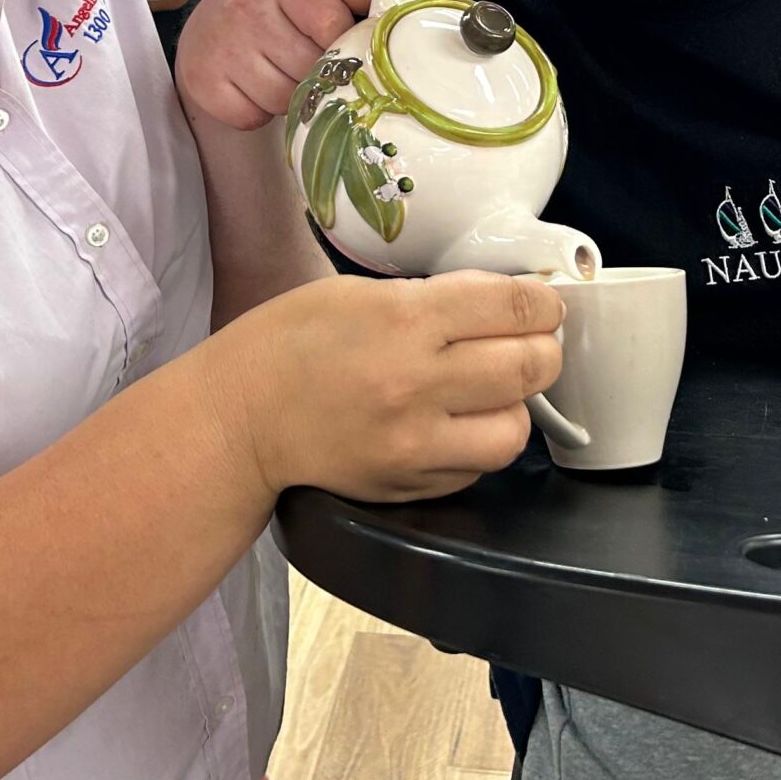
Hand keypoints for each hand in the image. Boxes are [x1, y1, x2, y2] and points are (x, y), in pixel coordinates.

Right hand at [176, 0, 358, 129]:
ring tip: (281, 73)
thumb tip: (388, 11)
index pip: (333, 25)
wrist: (208, 25)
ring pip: (282, 99)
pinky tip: (255, 88)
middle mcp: (245, 7)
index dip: (344, 45)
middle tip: (307, 63)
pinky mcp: (202, 80)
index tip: (340, 47)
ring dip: (290, 98)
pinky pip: (252, 117)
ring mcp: (221, 46)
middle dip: (317, 76)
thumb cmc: (273, 8)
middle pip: (310, 68)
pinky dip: (259, 113)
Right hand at [204, 271, 564, 501]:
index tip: (542, 305)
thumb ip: (431, 300)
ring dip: (515, 405)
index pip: (513, 308)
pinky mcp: (410, 485)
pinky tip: (454, 422)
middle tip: (530, 342)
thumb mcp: (357, 294)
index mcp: (404, 320)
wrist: (238, 420)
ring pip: (515, 429)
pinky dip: (478, 443)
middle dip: (541, 349)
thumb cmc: (288, 344)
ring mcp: (414, 443)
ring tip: (492, 390)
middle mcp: (416, 384)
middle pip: (529, 366)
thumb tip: (500, 306)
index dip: (542, 304)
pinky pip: (477, 468)